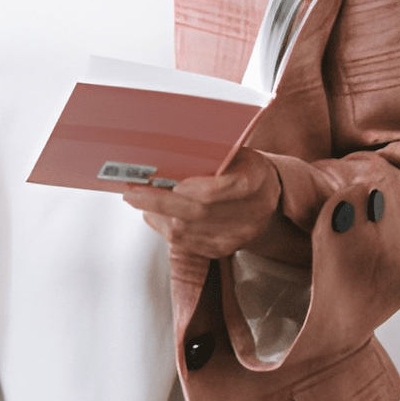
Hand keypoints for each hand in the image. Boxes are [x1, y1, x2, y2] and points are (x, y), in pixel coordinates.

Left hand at [121, 148, 287, 259]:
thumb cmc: (243, 166)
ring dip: (157, 215)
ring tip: (139, 200)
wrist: (267, 196)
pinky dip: (164, 227)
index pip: (224, 188)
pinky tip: (154, 214)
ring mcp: (237, 235)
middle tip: (132, 193)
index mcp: (255, 180)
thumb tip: (167, 153)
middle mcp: (250, 213)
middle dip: (159, 202)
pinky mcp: (223, 249)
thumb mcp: (235, 150)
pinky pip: (186, 243)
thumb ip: (210, 155)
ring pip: (187, 231)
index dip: (196, 188)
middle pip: (198, 212)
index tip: (171, 183)